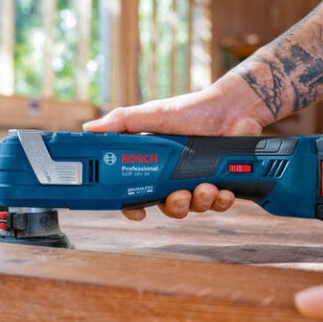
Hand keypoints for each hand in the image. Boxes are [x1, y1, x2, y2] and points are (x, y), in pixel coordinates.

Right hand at [83, 86, 264, 220]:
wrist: (233, 108)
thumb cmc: (193, 109)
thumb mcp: (154, 114)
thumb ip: (123, 122)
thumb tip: (89, 129)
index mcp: (155, 163)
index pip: (137, 190)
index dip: (133, 205)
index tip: (137, 213)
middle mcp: (174, 175)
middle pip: (167, 206)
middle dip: (174, 206)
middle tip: (180, 195)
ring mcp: (198, 180)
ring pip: (193, 208)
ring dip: (199, 202)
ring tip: (206, 187)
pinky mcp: (220, 183)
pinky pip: (218, 204)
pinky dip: (221, 200)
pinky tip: (223, 190)